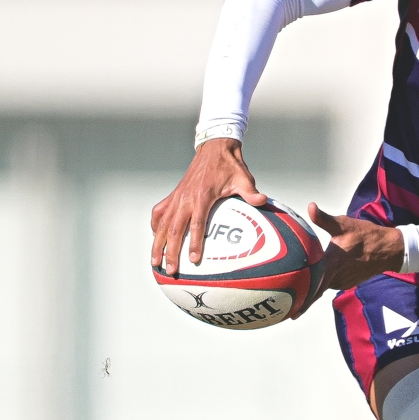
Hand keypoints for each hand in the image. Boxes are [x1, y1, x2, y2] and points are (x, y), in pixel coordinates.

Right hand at [150, 139, 265, 274]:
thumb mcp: (244, 178)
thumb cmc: (231, 166)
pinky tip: (156, 237)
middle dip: (170, 252)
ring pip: (162, 224)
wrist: (215, 148)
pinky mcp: (174, 194)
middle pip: (173, 229)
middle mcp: (185, 198)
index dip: (193, 243)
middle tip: (171, 271)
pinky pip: (160, 212)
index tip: (193, 260)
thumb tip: (263, 200)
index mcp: (202, 197)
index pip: (196, 224)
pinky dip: (156, 225)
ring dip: (157, 243)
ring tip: (155, 262)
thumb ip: (251, 192)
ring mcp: (177, 196)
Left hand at [300, 203, 404, 315]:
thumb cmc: (366, 236)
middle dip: (301, 300)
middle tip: (286, 309)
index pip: (315, 285)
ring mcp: (343, 281)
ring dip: (311, 289)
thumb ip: (324, 219)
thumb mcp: (344, 224)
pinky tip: (315, 280)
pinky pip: (330, 284)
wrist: (389, 249)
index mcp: (333, 264)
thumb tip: (310, 207)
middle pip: (315, 291)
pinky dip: (322, 283)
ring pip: (322, 287)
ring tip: (295, 292)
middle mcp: (337, 277)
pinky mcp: (347, 282)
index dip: (303, 299)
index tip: (291, 311)